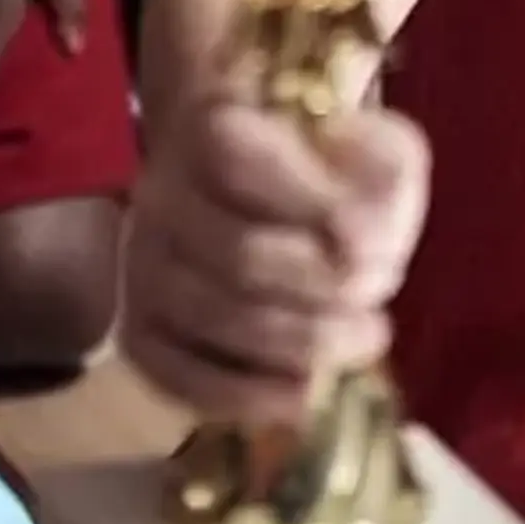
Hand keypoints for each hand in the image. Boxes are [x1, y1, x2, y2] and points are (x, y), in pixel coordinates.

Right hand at [118, 93, 428, 427]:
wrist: (256, 203)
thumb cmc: (326, 174)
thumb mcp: (372, 146)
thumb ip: (385, 171)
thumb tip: (364, 236)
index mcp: (212, 126)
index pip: (241, 160)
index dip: (314, 207)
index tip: (375, 245)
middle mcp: (161, 194)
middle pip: (239, 255)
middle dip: (322, 293)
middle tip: (378, 320)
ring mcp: (141, 266)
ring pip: (215, 316)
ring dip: (301, 344)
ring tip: (359, 346)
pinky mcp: (139, 330)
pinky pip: (180, 377)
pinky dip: (247, 396)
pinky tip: (303, 397)